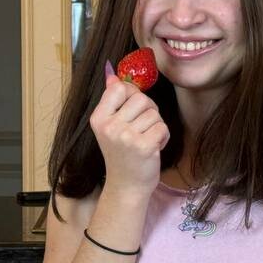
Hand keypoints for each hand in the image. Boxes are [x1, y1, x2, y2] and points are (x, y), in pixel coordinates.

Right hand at [89, 70, 169, 196]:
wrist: (126, 186)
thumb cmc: (121, 155)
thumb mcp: (110, 127)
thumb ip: (112, 101)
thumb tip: (113, 76)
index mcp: (98, 119)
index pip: (118, 88)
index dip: (131, 95)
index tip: (131, 110)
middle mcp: (110, 127)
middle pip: (141, 98)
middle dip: (148, 110)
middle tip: (142, 128)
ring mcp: (126, 137)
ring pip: (154, 113)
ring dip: (156, 125)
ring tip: (146, 140)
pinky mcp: (144, 146)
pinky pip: (162, 127)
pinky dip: (163, 136)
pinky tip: (154, 147)